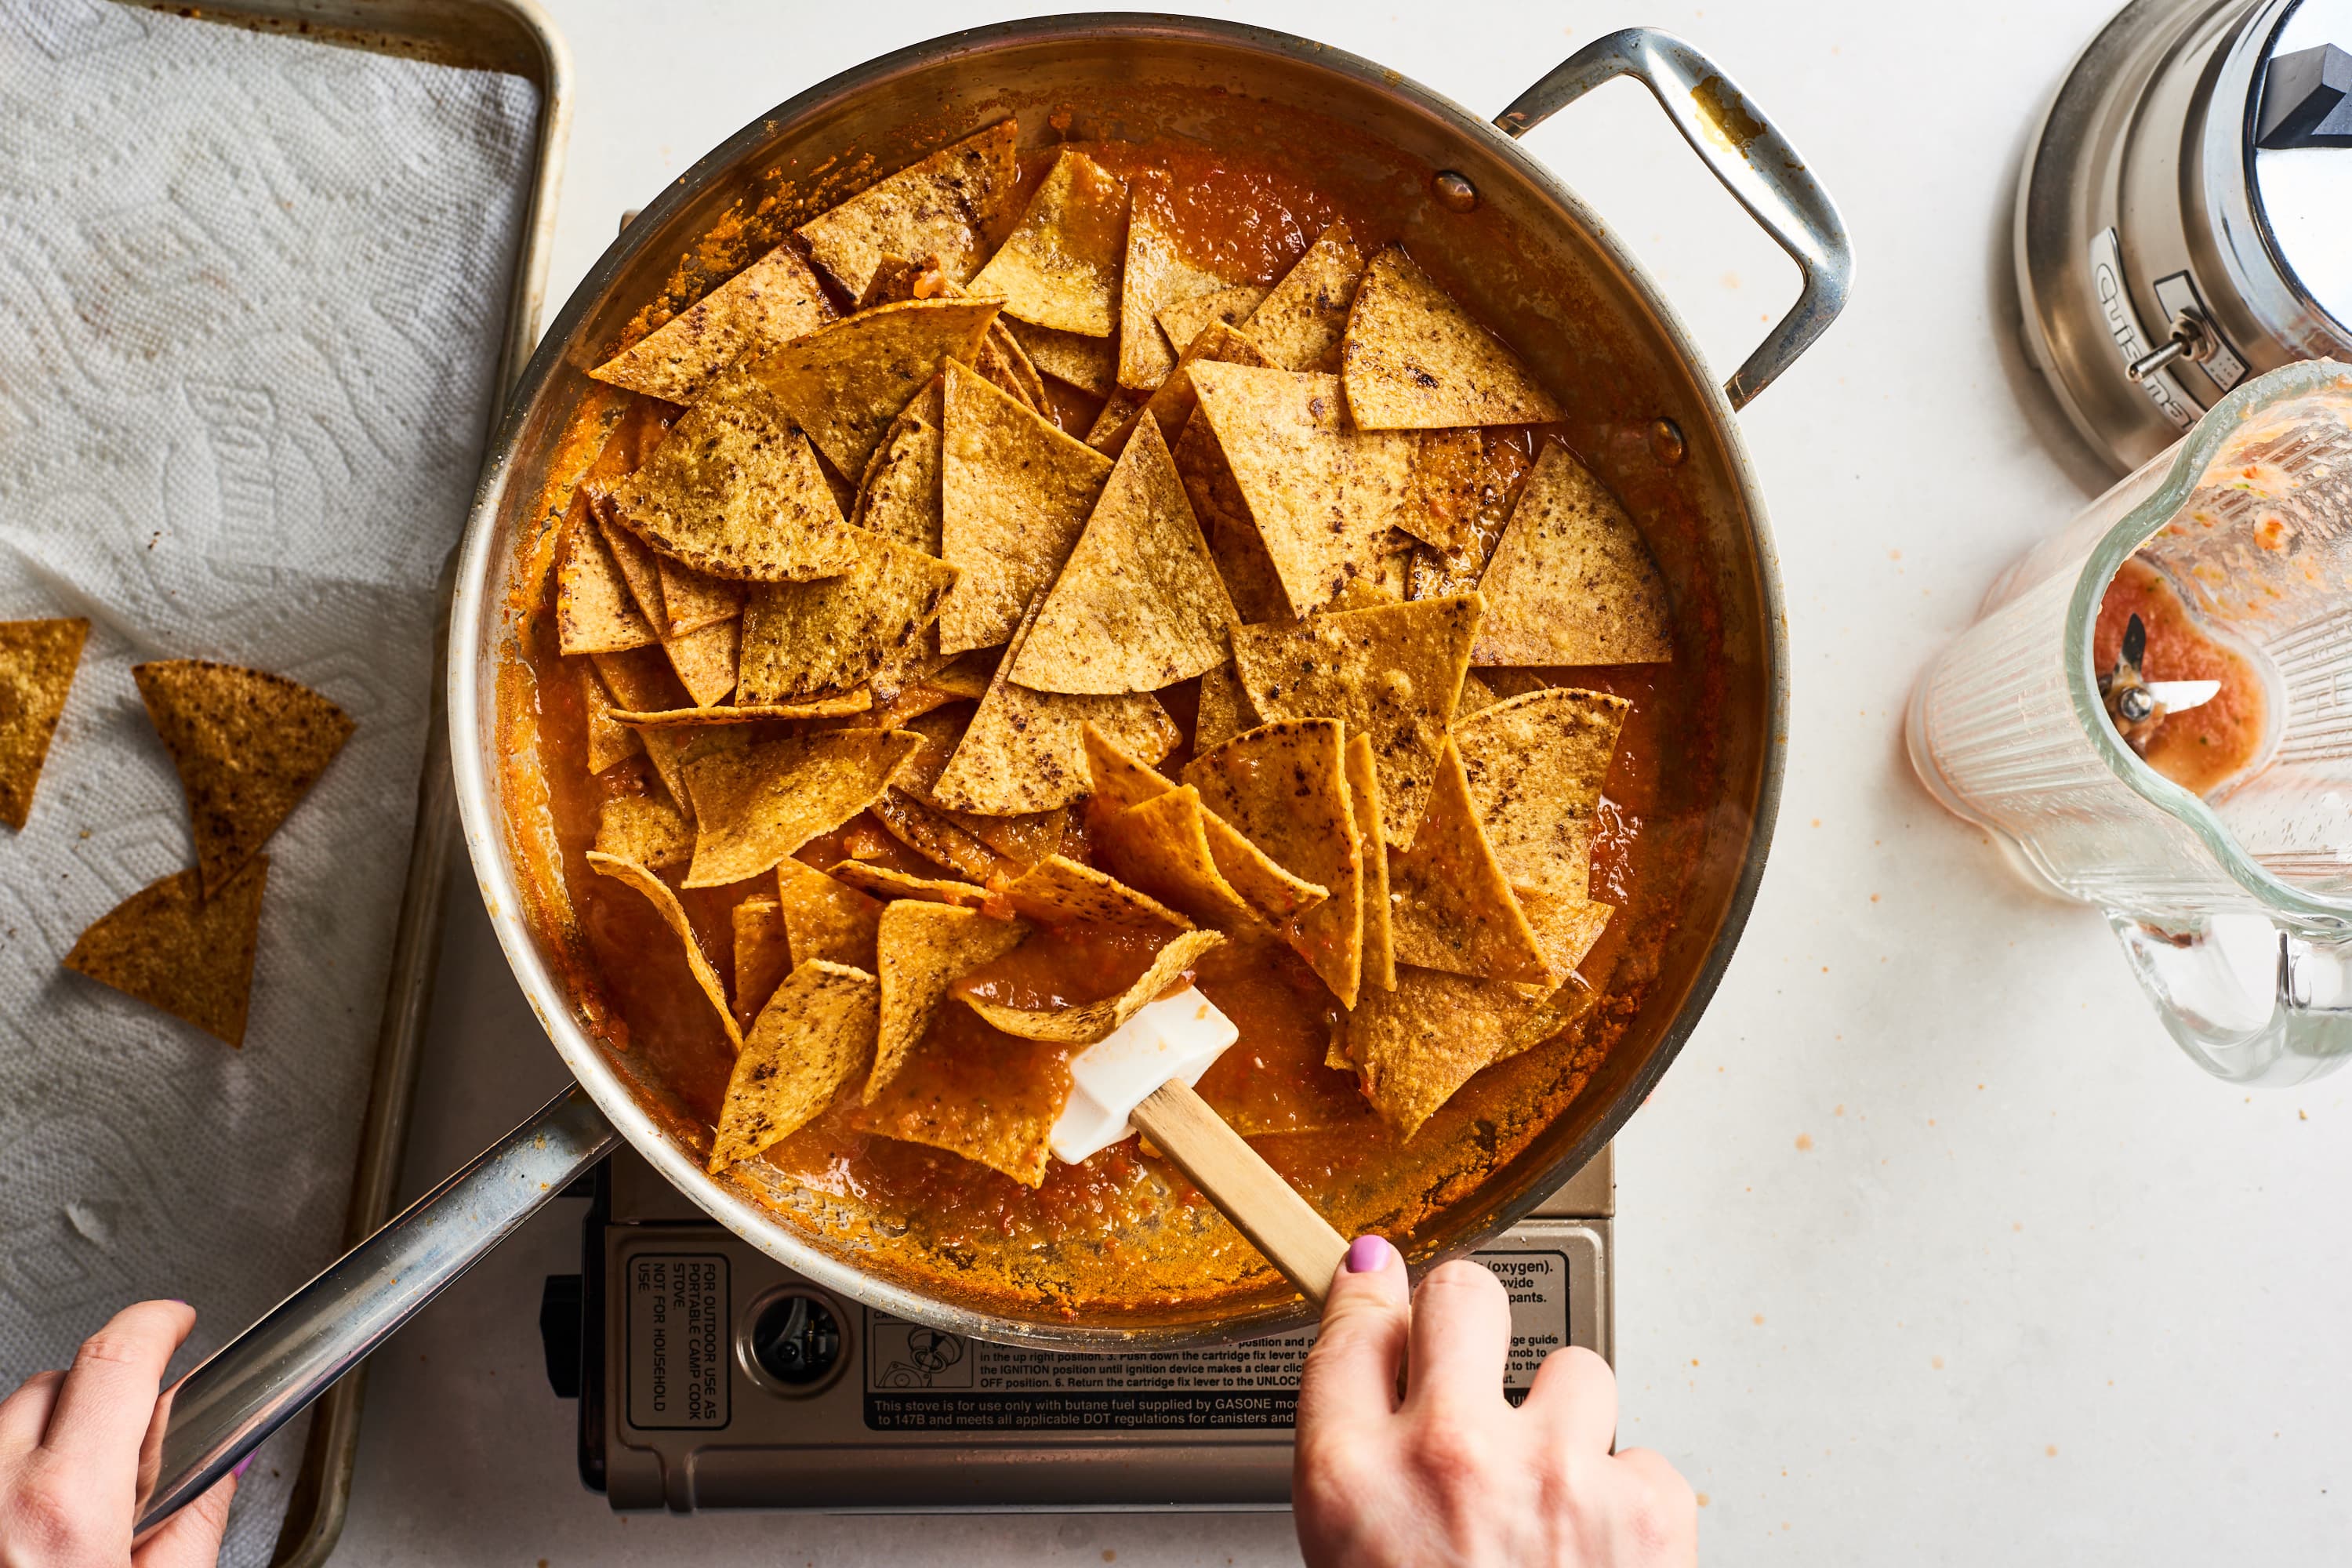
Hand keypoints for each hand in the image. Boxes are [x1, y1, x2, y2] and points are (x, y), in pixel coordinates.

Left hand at [0, 1300, 235, 1567]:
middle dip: (105, 1397)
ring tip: (78, 1500)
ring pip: (9, 1420)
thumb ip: (198, 1518)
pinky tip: (35, 1519)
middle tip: (134, 1450)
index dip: (154, 1325)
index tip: (173, 1322)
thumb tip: (226, 1459)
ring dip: (50, 1437)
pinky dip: (13, 1471)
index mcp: (66, 1509)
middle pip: (57, 1384)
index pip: (114, 1363)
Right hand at [1294, 1238, 1695, 1567]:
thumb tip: (1369, 1351)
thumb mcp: (1349, 1561)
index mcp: (1352, 1482)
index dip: (1373, 1303)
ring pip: (1576, 1369)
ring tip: (1550, 1504)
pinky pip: (1647, 1457)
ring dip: (1568, 1426)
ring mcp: (1557, 1474)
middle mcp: (1449, 1457)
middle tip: (1475, 1367)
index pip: (1353, 1327)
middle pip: (1463, 1295)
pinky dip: (1632, 1501)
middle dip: (1471, 1321)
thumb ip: (1356, 1464)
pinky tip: (1601, 1553)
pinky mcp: (1650, 1508)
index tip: (1381, 1288)